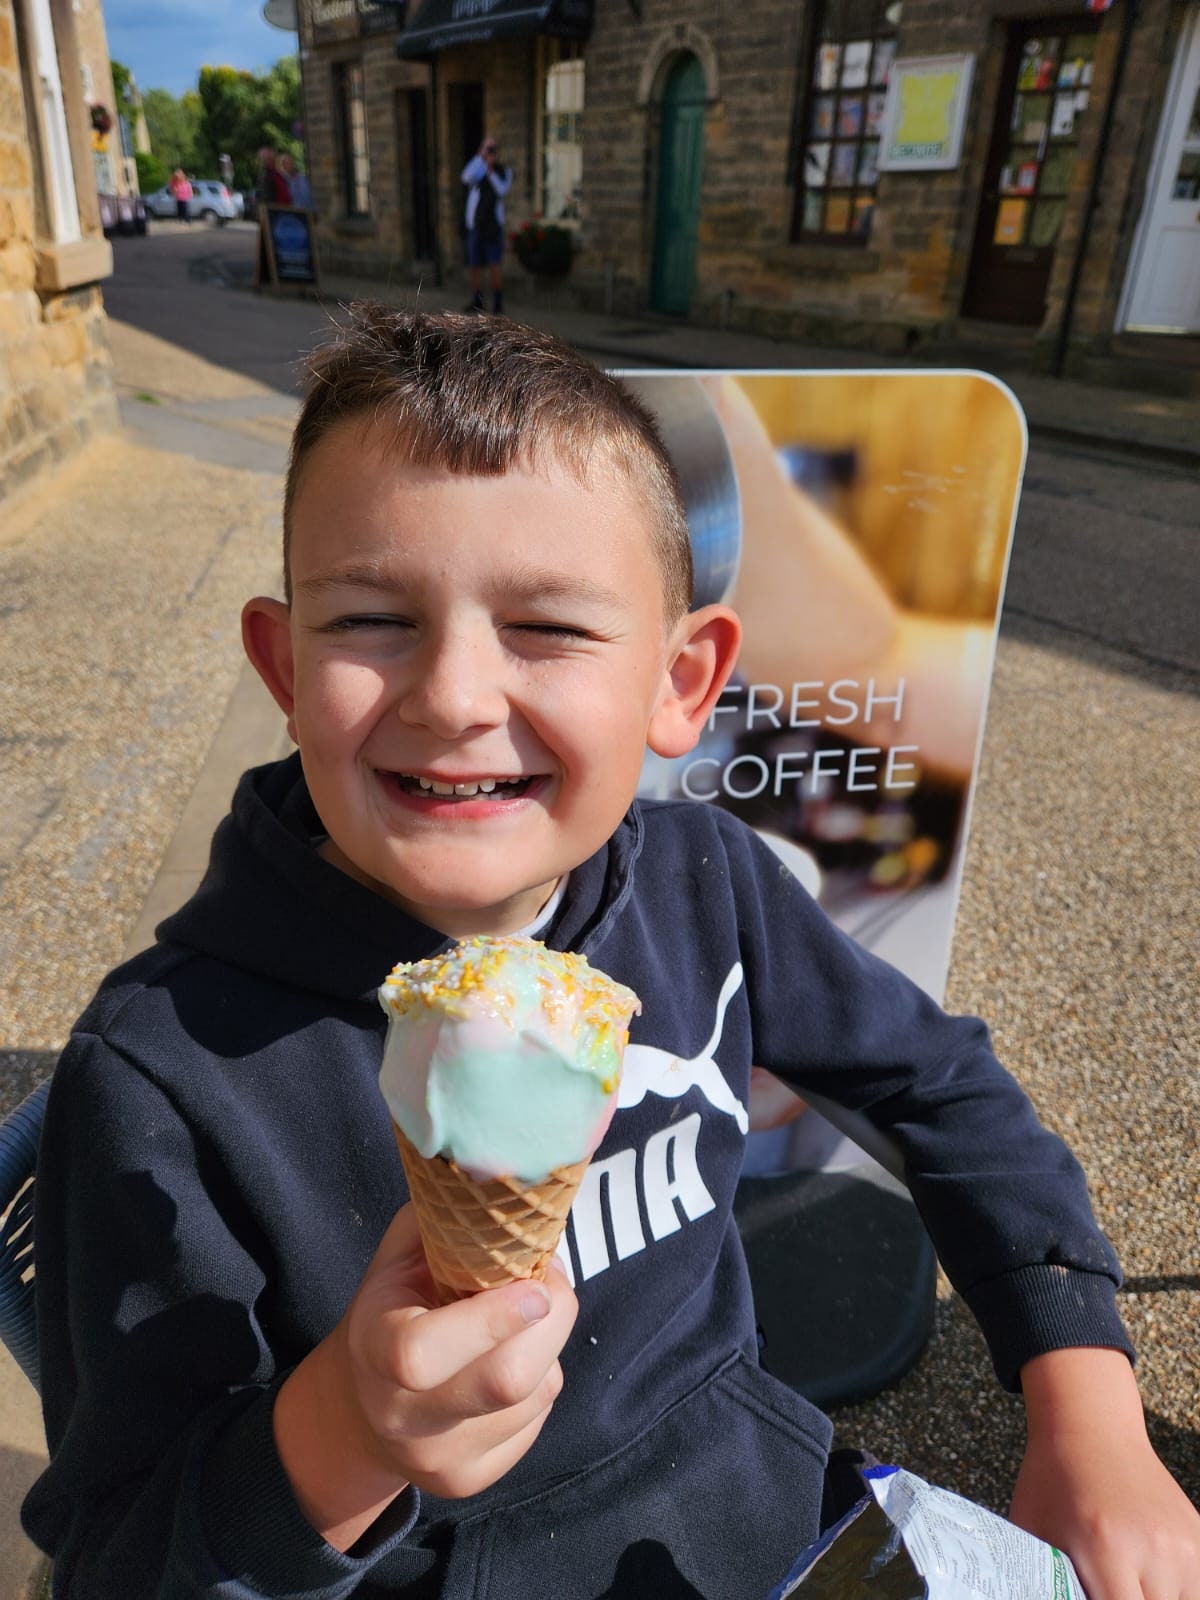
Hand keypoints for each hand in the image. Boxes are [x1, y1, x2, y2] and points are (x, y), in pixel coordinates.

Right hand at [274, 1204, 576, 1548]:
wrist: (366, 1405)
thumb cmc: (396, 1305)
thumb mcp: (403, 1254)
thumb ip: (447, 1219)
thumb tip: (513, 1184)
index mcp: (374, 1349)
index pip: (422, 1352)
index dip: (490, 1318)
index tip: (533, 1284)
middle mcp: (402, 1416)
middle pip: (504, 1381)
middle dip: (551, 1321)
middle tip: (549, 1283)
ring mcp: (440, 1458)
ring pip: (536, 1393)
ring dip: (548, 1343)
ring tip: (523, 1318)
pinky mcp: (474, 1480)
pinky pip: (540, 1418)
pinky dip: (544, 1376)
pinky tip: (515, 1357)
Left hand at [1011, 1348, 1199, 1599]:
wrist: (1090, 1428)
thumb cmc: (1052, 1482)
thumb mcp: (1031, 1532)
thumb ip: (1043, 1582)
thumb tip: (1039, 1595)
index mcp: (1105, 1548)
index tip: (1090, 1593)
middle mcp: (1153, 1549)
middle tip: (1102, 1584)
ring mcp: (1184, 1545)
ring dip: (1154, 1598)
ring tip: (1126, 1580)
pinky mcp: (1198, 1539)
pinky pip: (1194, 1586)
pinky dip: (1176, 1590)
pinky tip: (1147, 1577)